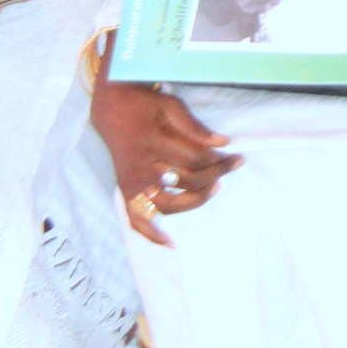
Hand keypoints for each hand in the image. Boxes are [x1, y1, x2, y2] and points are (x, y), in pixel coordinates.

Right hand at [91, 75, 237, 243]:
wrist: (111, 108)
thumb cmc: (145, 105)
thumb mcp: (170, 104)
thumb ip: (195, 125)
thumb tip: (223, 142)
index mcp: (154, 142)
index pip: (194, 159)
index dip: (219, 160)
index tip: (236, 157)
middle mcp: (143, 166)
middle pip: (186, 181)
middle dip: (215, 176)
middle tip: (232, 166)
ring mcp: (134, 181)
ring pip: (167, 204)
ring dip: (194, 202)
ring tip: (215, 189)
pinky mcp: (126, 190)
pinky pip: (136, 219)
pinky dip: (151, 234)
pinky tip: (170, 243)